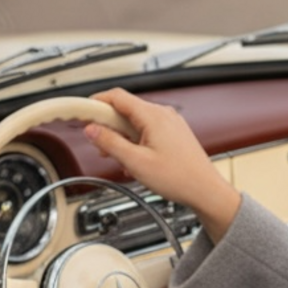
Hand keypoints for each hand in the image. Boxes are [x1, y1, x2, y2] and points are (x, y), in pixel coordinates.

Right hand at [84, 89, 241, 241]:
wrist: (205, 191)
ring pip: (136, 122)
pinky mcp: (174, 134)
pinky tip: (135, 162)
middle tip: (99, 144)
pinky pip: (147, 131)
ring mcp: (170, 123)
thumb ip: (110, 143)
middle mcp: (164, 114)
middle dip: (108, 126)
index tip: (82, 112)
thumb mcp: (136, 162)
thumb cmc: (180, 178)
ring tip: (119, 158)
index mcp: (154, 116)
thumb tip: (92, 130)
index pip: (117, 96)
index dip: (95, 102)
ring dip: (122, 137)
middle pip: (125, 109)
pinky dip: (136, 142)